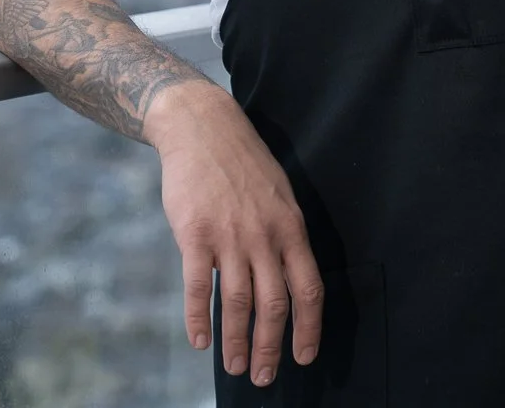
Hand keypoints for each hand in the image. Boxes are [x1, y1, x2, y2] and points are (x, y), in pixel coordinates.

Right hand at [146, 81, 323, 387]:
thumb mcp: (279, 193)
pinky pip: (200, 287)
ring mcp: (230, 235)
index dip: (309, 328)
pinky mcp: (195, 234)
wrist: (204, 127)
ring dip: (237, 342)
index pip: (309, 288)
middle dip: (271, 348)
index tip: (304, 357)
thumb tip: (291, 276)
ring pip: (238, 303)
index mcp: (291, 226)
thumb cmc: (243, 162)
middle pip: (274, 305)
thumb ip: (284, 234)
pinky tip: (200, 342)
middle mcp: (265, 234)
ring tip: (235, 367)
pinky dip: (200, 319)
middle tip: (263, 377)